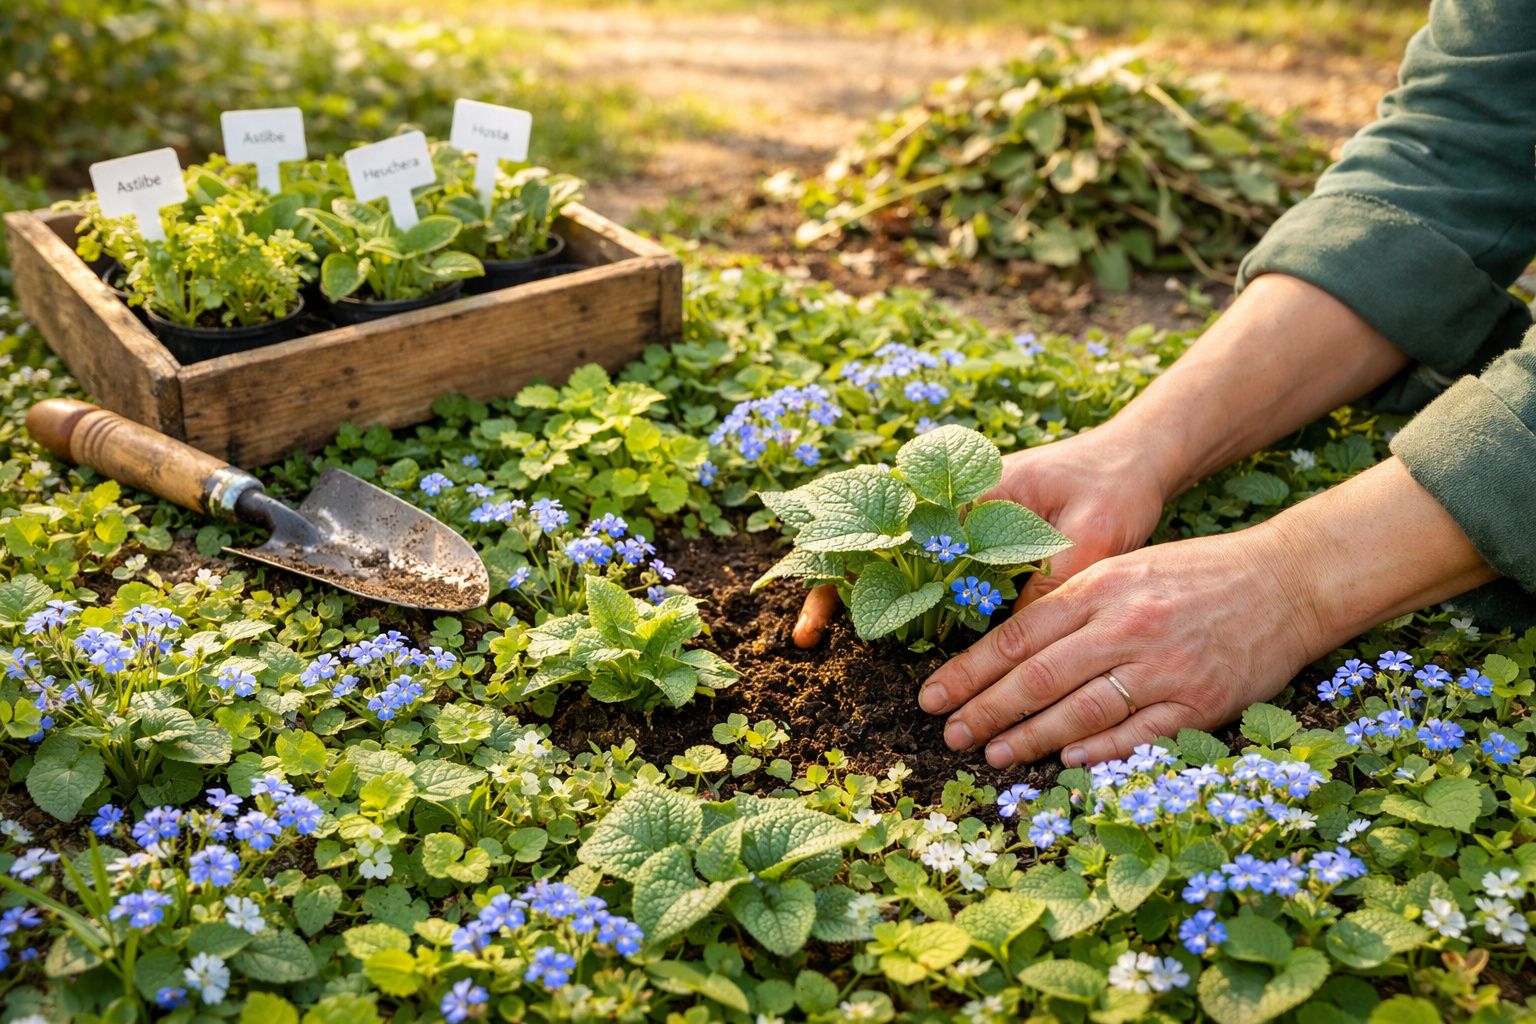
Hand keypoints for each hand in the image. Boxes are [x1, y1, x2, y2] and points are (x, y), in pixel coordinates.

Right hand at [791, 427, 1167, 647]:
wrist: (1133, 459)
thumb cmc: (1113, 489)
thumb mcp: (1093, 539)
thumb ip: (1048, 585)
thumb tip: (1005, 642)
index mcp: (966, 491)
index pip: (886, 528)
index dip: (843, 570)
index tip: (821, 614)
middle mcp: (949, 501)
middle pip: (872, 540)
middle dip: (831, 585)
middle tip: (806, 639)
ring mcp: (956, 518)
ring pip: (890, 556)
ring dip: (858, 592)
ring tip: (823, 637)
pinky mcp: (972, 536)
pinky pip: (923, 567)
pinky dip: (899, 596)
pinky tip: (889, 632)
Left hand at [917, 524, 1324, 766]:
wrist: (1284, 581)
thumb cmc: (1194, 574)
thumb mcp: (1124, 568)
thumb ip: (1070, 601)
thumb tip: (1007, 647)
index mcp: (1100, 588)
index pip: (1017, 637)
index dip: (968, 672)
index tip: (932, 696)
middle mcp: (1126, 626)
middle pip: (1038, 677)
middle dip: (985, 710)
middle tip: (948, 735)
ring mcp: (1164, 665)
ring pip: (1082, 710)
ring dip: (1032, 738)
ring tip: (994, 754)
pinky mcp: (1200, 700)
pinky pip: (1139, 732)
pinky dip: (1100, 750)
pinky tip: (1067, 761)